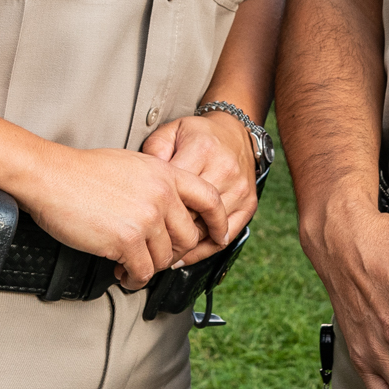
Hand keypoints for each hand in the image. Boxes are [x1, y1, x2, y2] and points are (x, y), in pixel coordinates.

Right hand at [12, 146, 206, 288]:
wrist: (51, 176)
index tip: (218, 235)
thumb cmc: (82, 172)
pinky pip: (143, 272)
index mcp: (166, 173)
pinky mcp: (127, 240)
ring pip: (165, 258)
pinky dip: (134, 279)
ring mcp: (146, 218)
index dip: (218, 221)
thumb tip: (166, 212)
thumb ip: (156, 185)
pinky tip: (123, 274)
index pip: (210, 198)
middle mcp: (162, 195)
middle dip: (172, 253)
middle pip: (188, 237)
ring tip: (133, 267)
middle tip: (155, 257)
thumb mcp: (132, 165)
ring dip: (150, 268)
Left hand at [141, 111, 257, 255]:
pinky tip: (187, 256)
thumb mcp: (171, 132)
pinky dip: (206, 249)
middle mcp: (225, 170)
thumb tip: (144, 180)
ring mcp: (240, 190)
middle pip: (192, 213)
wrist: (235, 132)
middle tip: (146, 242)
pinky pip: (227, 236)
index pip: (175, 190)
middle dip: (167, 230)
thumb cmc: (198, 135)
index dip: (155, 208)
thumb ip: (154, 151)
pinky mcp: (250, 204)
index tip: (139, 219)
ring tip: (162, 252)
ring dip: (185, 244)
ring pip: (208, 228)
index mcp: (202, 150)